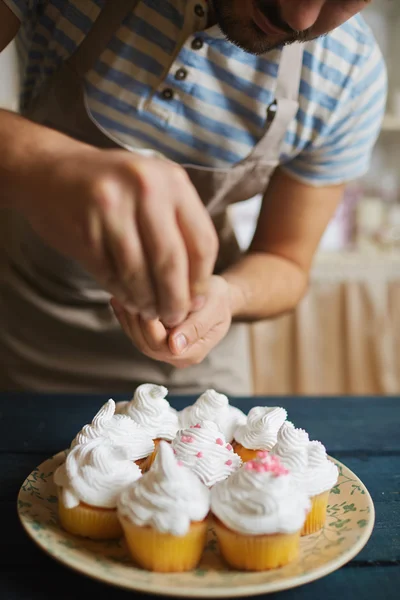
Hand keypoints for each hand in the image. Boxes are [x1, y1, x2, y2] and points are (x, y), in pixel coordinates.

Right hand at [22, 145, 217, 326]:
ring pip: (139, 272)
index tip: (195, 301)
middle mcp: (145, 188)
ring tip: (150, 312)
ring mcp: (112, 206)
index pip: (202, 243)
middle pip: (172, 261)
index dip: (201, 280)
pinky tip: (129, 300)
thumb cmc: (114, 188)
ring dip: (147, 301)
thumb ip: (178, 230)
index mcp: (172, 181)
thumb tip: (197, 296)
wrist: (51, 170)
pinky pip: (110, 273)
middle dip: (175, 300)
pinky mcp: (85, 226)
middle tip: (174, 317)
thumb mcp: (154, 192)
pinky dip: (122, 294)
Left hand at [110, 276, 232, 367]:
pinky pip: (135, 332)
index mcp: (193, 352)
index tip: (145, 303)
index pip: (163, 345)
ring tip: (121, 294)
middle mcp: (176, 356)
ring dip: (128, 318)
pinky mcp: (154, 339)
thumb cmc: (218, 299)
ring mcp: (163, 349)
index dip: (150, 326)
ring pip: (138, 339)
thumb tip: (175, 346)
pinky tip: (119, 300)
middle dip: (135, 320)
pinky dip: (125, 316)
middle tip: (128, 295)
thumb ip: (196, 327)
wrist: (216, 296)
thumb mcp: (213, 309)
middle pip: (147, 344)